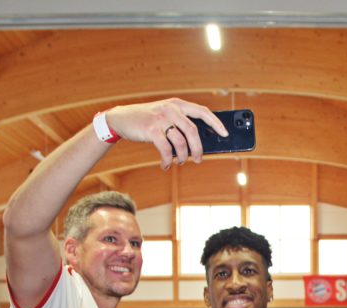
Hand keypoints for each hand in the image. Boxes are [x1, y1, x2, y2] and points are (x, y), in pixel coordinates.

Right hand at [105, 99, 227, 169]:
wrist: (121, 118)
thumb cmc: (147, 120)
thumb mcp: (165, 116)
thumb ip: (180, 124)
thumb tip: (199, 145)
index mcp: (178, 104)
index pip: (202, 112)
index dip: (216, 123)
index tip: (225, 134)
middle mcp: (171, 109)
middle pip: (193, 131)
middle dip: (198, 148)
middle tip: (198, 159)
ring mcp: (161, 119)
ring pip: (181, 142)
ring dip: (182, 156)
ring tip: (179, 161)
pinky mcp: (151, 129)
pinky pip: (166, 149)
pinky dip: (167, 160)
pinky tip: (165, 165)